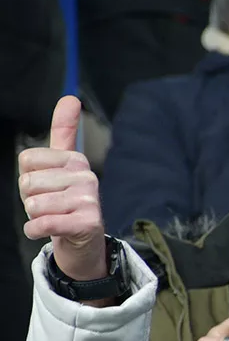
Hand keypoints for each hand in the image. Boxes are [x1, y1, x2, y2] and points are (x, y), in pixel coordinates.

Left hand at [18, 96, 105, 281]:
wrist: (83, 243)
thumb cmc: (64, 202)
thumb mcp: (60, 167)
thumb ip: (64, 131)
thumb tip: (70, 97)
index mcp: (76, 160)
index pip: (27, 160)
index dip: (27, 178)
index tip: (46, 187)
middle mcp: (86, 176)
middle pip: (28, 182)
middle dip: (30, 199)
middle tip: (50, 206)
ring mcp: (89, 199)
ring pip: (34, 203)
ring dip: (35, 216)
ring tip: (53, 218)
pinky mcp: (88, 222)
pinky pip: (43, 223)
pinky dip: (35, 231)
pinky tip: (46, 232)